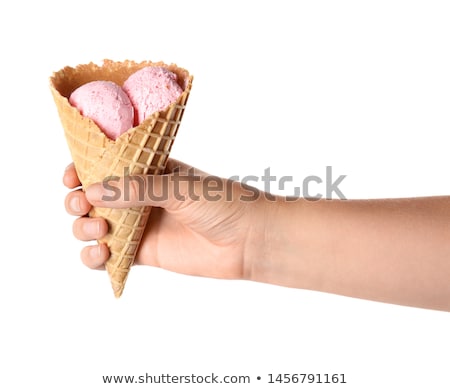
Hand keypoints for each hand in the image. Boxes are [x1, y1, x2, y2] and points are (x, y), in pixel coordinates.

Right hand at [63, 159, 266, 279]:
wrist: (248, 238)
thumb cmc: (221, 202)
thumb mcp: (178, 187)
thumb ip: (137, 189)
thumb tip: (92, 192)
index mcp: (147, 171)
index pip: (105, 167)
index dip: (83, 170)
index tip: (72, 177)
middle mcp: (139, 197)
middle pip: (93, 198)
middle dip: (76, 200)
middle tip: (80, 204)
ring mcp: (140, 225)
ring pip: (95, 226)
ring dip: (83, 228)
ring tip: (97, 229)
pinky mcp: (144, 253)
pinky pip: (109, 256)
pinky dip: (95, 257)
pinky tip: (100, 253)